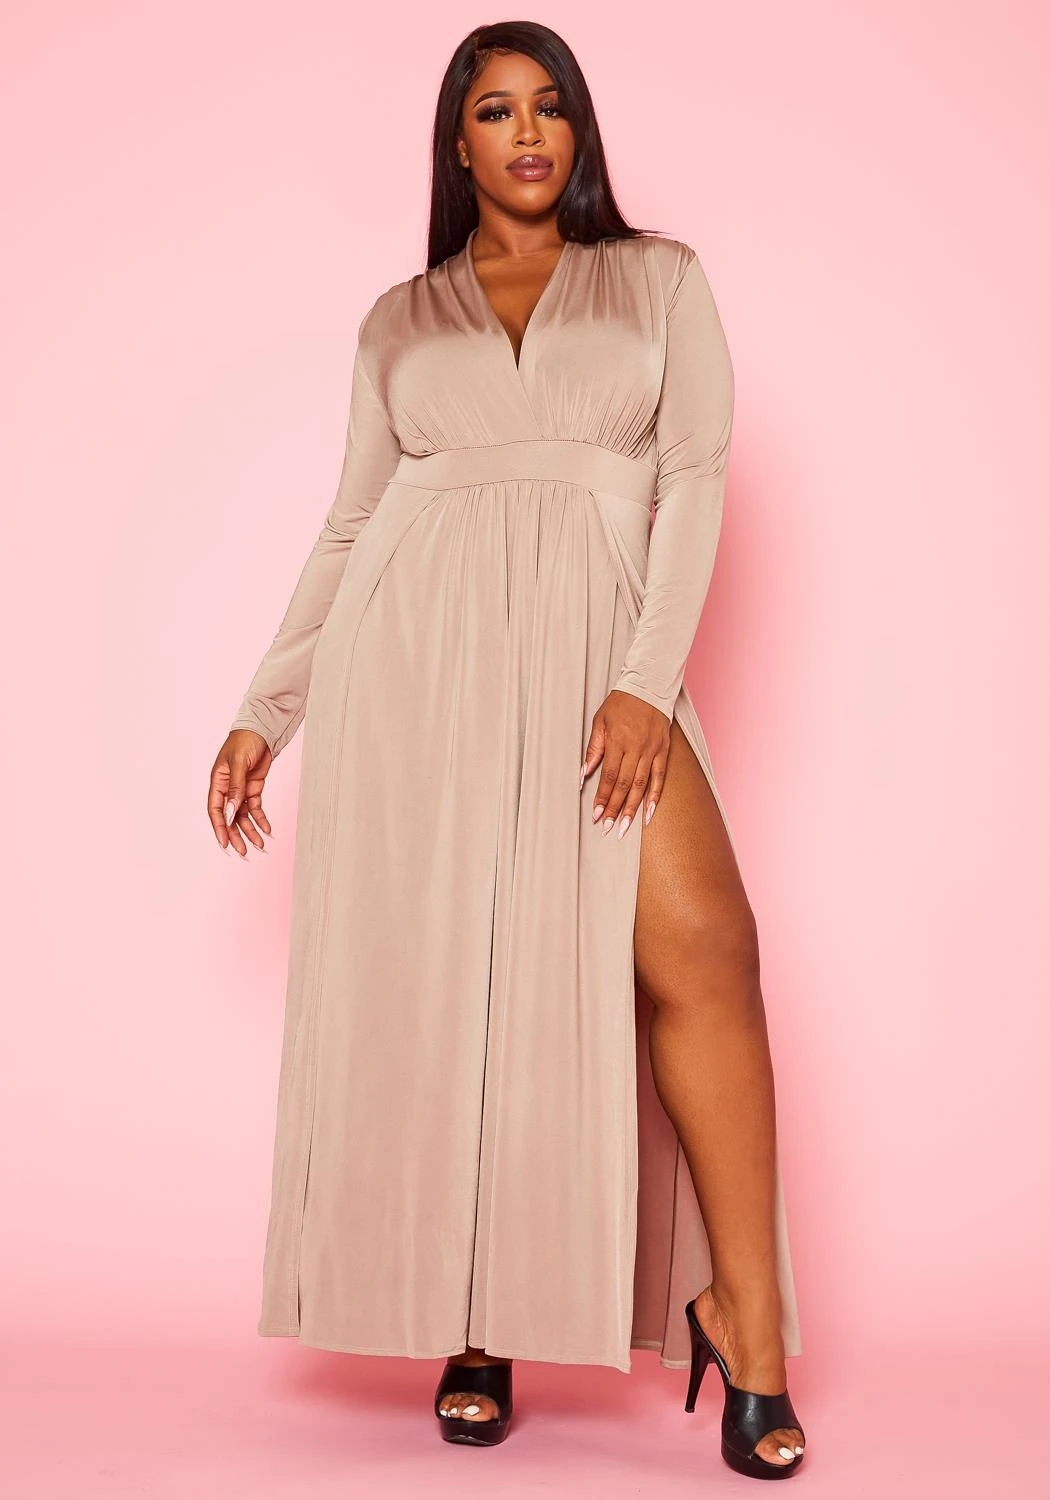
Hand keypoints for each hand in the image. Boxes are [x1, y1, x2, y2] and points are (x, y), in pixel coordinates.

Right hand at [208, 730, 273, 857]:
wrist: (260, 730)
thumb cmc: (243, 742)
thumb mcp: (238, 764)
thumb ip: (235, 788)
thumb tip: (230, 812)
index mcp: (217, 782)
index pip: (215, 810)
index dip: (219, 828)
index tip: (225, 844)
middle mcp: (227, 789)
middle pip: (229, 817)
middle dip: (236, 835)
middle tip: (244, 852)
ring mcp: (240, 790)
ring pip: (243, 816)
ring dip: (250, 830)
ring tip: (259, 845)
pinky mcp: (253, 788)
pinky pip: (255, 808)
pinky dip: (261, 819)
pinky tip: (267, 829)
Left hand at [581, 690, 669, 838]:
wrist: (648, 686)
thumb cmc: (621, 703)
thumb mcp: (599, 721)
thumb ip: (593, 749)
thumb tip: (583, 774)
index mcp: (617, 740)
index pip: (608, 776)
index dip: (602, 797)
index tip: (596, 814)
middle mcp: (635, 747)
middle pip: (623, 785)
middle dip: (615, 808)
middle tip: (608, 828)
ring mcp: (651, 750)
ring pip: (641, 785)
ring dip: (632, 809)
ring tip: (625, 827)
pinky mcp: (663, 750)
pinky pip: (660, 777)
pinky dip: (655, 796)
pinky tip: (649, 813)